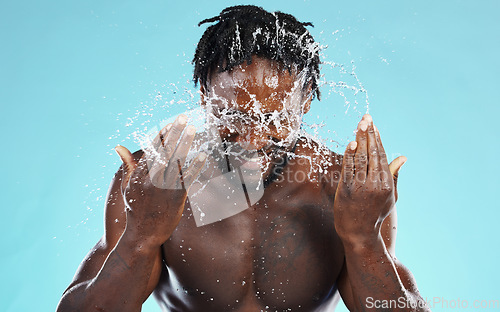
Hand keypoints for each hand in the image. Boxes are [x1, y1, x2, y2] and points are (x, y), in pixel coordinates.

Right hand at [115, 115, 206, 245]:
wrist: (142, 235)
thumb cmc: (135, 209)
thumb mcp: (126, 186)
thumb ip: (127, 165)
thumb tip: (118, 146)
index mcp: (139, 174)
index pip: (152, 149)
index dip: (162, 134)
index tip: (170, 122)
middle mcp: (151, 178)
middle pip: (165, 150)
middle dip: (174, 132)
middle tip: (183, 117)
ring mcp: (164, 187)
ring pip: (177, 161)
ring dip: (185, 143)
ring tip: (193, 129)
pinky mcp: (176, 197)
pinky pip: (188, 178)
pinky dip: (195, 166)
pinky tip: (203, 155)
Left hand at [334, 114, 405, 245]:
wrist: (360, 234)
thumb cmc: (375, 213)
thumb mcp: (389, 196)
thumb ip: (394, 174)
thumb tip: (403, 157)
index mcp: (387, 184)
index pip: (381, 155)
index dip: (377, 139)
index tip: (374, 124)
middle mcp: (375, 184)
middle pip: (371, 153)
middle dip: (369, 133)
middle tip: (366, 117)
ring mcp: (360, 187)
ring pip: (360, 158)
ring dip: (359, 139)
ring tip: (359, 124)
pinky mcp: (346, 190)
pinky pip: (348, 168)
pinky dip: (349, 154)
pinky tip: (351, 143)